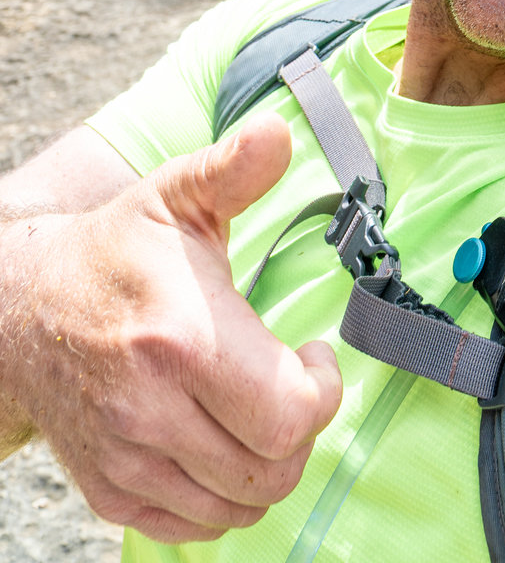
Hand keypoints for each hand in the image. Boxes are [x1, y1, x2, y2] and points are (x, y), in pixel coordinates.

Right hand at [0, 114, 342, 543]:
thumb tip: (278, 133)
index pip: (290, 414)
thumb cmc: (118, 250)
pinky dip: (225, 496)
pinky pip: (197, 525)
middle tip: (289, 381)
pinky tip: (223, 440)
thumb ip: (235, 168)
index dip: (322, 389)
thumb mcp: (178, 196)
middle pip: (272, 466)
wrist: (24, 308)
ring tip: (257, 407)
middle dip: (301, 426)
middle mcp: (150, 410)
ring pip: (240, 503)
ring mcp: (127, 458)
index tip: (312, 354)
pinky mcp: (111, 491)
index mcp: (180, 339)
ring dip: (267, 462)